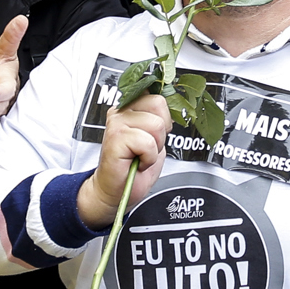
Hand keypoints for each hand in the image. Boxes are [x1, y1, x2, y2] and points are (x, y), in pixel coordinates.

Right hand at [78, 91, 170, 228]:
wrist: (116, 190)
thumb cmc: (134, 167)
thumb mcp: (155, 138)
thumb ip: (159, 118)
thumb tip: (174, 105)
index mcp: (131, 107)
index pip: (158, 97)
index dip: (164, 119)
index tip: (153, 136)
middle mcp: (121, 110)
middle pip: (158, 105)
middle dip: (161, 132)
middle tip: (147, 147)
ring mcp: (117, 122)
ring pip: (156, 125)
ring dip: (154, 147)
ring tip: (141, 155)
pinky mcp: (116, 137)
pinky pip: (147, 142)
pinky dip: (148, 157)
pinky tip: (138, 162)